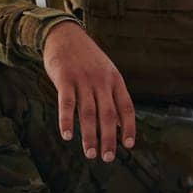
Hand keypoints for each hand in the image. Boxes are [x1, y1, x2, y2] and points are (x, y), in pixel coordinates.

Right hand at [41, 21, 135, 161]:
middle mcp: (101, 81)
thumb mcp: (106, 72)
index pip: (126, 107)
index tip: (128, 145)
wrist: (65, 34)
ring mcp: (83, 80)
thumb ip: (112, 96)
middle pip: (108, 114)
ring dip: (89, 135)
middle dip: (109, 139)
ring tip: (90, 154)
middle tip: (107, 158)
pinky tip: (67, 136)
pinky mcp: (64, 79)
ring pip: (88, 113)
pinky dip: (67, 121)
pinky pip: (66, 104)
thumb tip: (118, 125)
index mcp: (115, 80)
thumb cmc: (86, 58)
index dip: (128, 127)